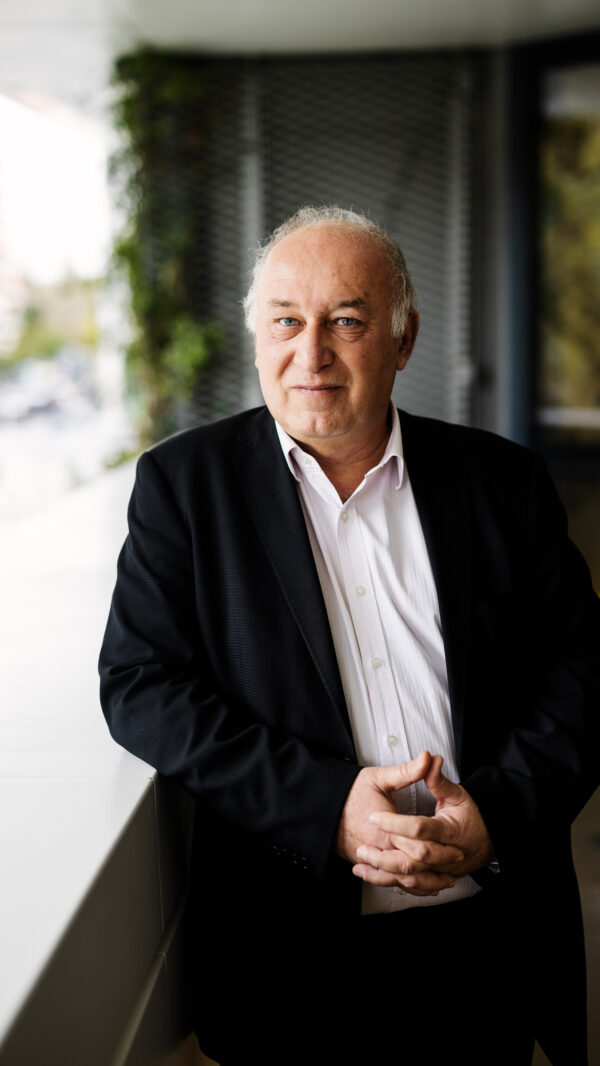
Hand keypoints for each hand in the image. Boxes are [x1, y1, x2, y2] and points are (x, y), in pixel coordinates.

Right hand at [336, 751, 462, 895]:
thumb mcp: (379, 778)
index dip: (440, 848)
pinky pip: (390, 881)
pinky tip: (420, 885)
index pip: (418, 845)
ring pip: (403, 879)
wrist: (323, 806)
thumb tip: (427, 758)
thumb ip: (407, 771)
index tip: (458, 847)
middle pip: (414, 866)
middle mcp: (379, 849)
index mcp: (385, 830)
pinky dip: (408, 885)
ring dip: (426, 882)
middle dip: (437, 867)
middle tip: (455, 862)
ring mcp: (372, 859)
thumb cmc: (350, 792)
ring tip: (444, 880)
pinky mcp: (367, 864)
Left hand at [352, 755, 493, 894]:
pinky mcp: (436, 877)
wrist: (489, 839)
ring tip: (361, 862)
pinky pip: (414, 886)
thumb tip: (428, 758)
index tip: (374, 816)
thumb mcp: (457, 793)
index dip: (395, 823)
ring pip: (411, 877)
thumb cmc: (471, 815)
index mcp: (450, 830)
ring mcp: (442, 870)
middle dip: (385, 854)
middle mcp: (446, 854)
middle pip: (413, 859)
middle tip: (362, 845)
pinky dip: (393, 884)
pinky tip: (374, 876)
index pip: (419, 829)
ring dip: (384, 873)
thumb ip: (438, 779)